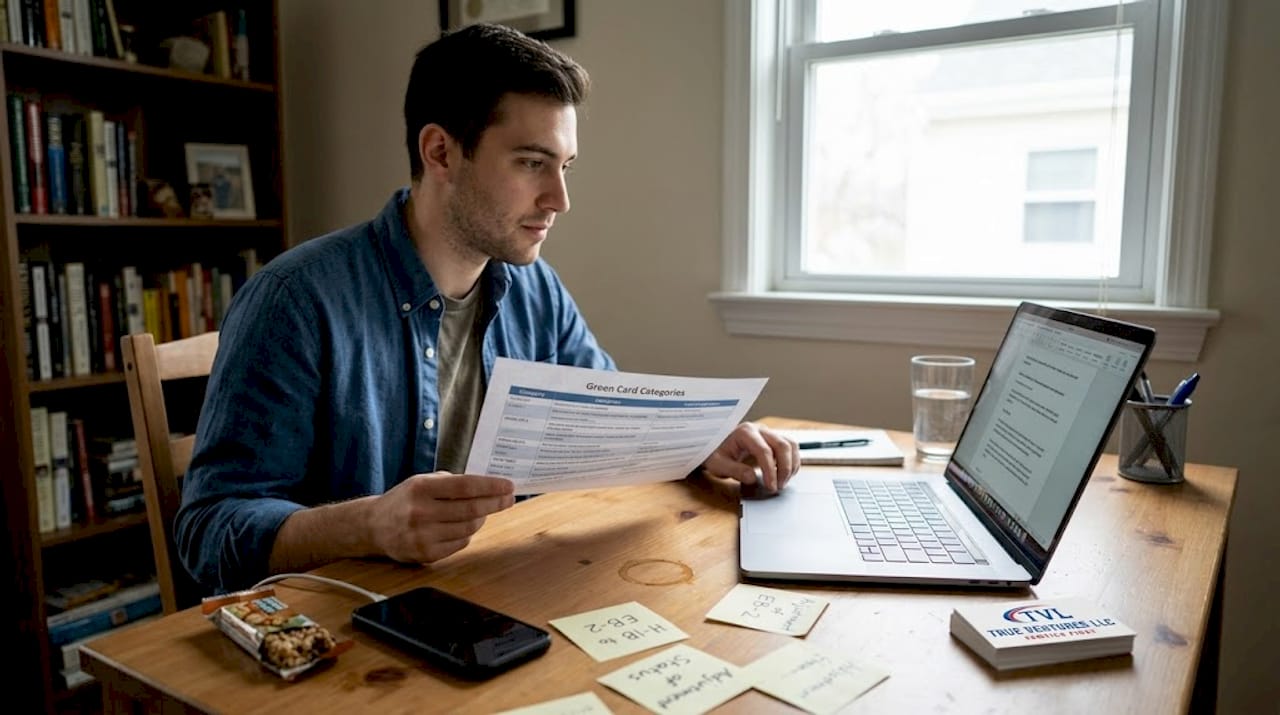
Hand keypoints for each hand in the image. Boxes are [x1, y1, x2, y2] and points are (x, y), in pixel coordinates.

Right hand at [367, 473, 514, 563]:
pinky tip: (463, 526)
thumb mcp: (422, 481)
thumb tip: (488, 486)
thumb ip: (451, 482)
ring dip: (481, 519)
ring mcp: (423, 536)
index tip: (508, 486)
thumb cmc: (404, 500)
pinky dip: (467, 534)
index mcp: (421, 488)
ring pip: (469, 528)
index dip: (491, 487)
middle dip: (496, 503)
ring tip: (482, 512)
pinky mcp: (425, 555)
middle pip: (471, 509)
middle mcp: (421, 512)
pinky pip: (460, 544)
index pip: (465, 487)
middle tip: (508, 499)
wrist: (372, 526)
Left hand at [701, 423, 799, 492]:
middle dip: (784, 468)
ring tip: (783, 482)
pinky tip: (785, 475)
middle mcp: (759, 429)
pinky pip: (790, 447)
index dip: (770, 470)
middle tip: (778, 487)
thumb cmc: (716, 453)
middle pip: (782, 445)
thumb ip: (734, 471)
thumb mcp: (718, 465)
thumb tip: (752, 478)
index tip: (770, 486)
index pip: (764, 450)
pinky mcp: (773, 439)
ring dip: (791, 464)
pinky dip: (792, 461)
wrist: (715, 446)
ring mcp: (768, 433)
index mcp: (745, 432)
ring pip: (790, 444)